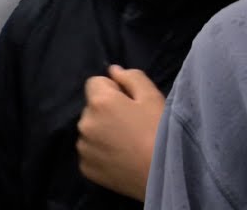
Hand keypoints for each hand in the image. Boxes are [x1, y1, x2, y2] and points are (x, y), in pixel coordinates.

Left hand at [76, 65, 165, 199]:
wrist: (163, 175)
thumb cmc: (160, 132)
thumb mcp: (151, 96)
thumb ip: (130, 77)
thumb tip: (113, 71)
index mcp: (99, 102)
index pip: (95, 82)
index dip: (113, 89)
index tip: (129, 103)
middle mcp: (85, 123)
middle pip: (92, 107)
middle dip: (106, 110)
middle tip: (130, 124)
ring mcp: (83, 148)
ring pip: (90, 129)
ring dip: (102, 131)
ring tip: (126, 143)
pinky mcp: (86, 168)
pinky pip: (90, 151)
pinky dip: (100, 152)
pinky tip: (120, 157)